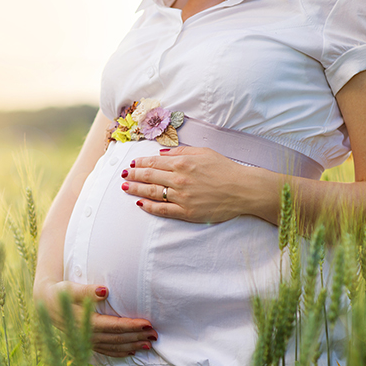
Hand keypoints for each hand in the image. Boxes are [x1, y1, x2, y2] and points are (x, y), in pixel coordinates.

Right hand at [33, 280, 157, 356]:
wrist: (44, 303)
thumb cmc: (59, 292)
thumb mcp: (69, 288)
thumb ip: (86, 290)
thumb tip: (104, 290)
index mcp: (83, 322)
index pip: (113, 326)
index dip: (131, 326)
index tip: (147, 324)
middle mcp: (85, 335)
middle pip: (116, 338)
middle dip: (137, 337)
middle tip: (155, 334)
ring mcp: (86, 340)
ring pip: (113, 346)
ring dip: (132, 345)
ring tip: (149, 344)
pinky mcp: (86, 342)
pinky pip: (106, 350)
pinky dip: (120, 351)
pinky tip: (131, 351)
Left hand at [120, 146, 248, 222]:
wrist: (242, 189)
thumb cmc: (225, 169)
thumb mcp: (204, 152)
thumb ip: (181, 152)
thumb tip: (162, 154)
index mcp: (183, 163)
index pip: (154, 162)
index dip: (140, 163)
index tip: (131, 164)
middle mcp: (179, 179)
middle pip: (149, 176)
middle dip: (133, 175)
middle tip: (123, 175)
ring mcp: (182, 197)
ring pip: (152, 192)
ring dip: (136, 189)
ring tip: (124, 187)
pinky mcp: (186, 212)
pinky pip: (163, 210)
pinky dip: (149, 207)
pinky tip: (140, 204)